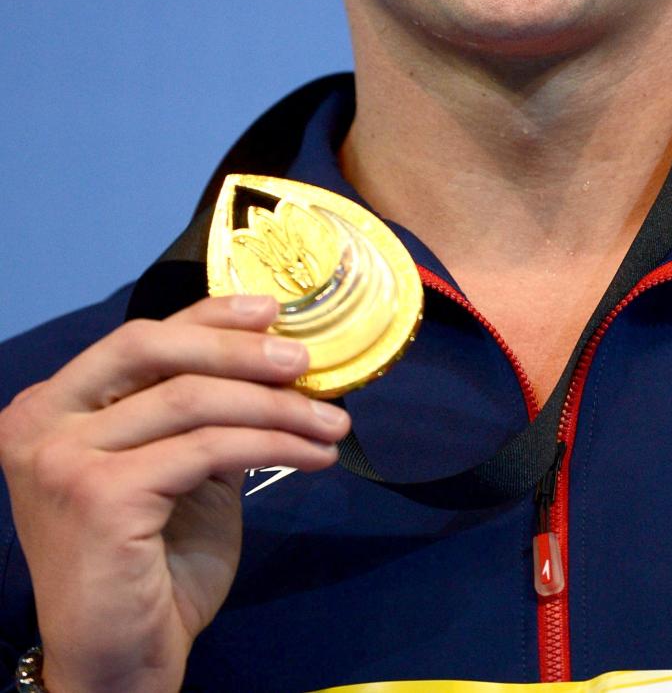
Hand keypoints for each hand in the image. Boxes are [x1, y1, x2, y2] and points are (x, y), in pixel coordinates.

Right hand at [0, 295, 348, 692]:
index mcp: (53, 405)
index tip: (271, 311)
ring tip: (330, 423)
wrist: (121, 663)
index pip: (140, 339)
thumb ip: (199, 411)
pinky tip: (312, 457)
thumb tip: (271, 352)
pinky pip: (206, 449)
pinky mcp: (100, 496)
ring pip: (190, 399)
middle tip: (305, 364)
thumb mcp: (177, 468)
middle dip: (239, 349)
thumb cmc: (150, 569)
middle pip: (154, 349)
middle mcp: (43, 421)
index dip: (208, 316)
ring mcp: (63, 458)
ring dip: (274, 407)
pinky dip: (270, 444)